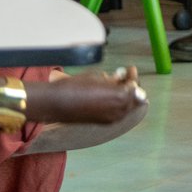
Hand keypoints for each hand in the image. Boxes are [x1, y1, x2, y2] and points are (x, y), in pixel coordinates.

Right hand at [25, 66, 145, 123]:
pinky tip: (108, 94)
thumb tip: (122, 78)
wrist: (56, 104)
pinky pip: (118, 112)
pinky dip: (117, 103)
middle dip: (131, 86)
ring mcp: (112, 118)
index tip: (130, 68)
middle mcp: (120, 110)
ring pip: (127, 106)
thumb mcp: (97, 77)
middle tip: (125, 75)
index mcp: (121, 96)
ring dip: (124, 95)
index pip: (136, 86)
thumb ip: (114, 79)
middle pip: (135, 97)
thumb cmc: (75, 86)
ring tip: (115, 83)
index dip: (133, 77)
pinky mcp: (104, 122)